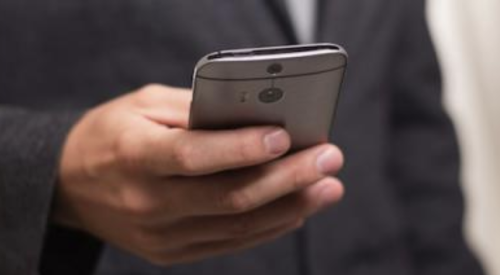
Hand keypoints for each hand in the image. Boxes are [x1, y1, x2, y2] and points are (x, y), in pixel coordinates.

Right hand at [55, 84, 343, 265]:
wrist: (70, 185)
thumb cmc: (110, 134)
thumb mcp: (142, 105)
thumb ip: (195, 109)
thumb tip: (253, 116)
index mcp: (135, 156)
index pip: (195, 157)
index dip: (242, 148)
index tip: (286, 136)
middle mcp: (148, 202)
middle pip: (230, 197)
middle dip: (287, 178)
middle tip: (329, 159)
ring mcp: (160, 236)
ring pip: (237, 227)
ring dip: (290, 206)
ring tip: (327, 187)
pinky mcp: (171, 252)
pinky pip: (229, 244)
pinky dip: (268, 227)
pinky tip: (297, 209)